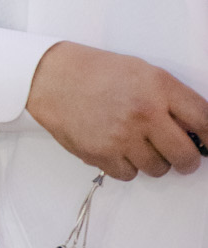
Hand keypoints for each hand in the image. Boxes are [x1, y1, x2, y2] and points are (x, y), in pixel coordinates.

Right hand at [26, 41, 207, 181]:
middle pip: (186, 156)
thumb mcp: (143, 72)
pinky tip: (118, 149)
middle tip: (183, 159)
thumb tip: (195, 129)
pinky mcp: (101, 154)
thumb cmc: (97, 73)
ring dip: (154, 162)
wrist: (54, 78)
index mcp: (159, 87)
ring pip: (158, 169)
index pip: (203, 120)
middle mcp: (144, 112)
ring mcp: (122, 136)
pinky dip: (127, 167)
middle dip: (188, 161)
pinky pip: (129, 175)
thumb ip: (171, 99)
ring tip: (140, 147)